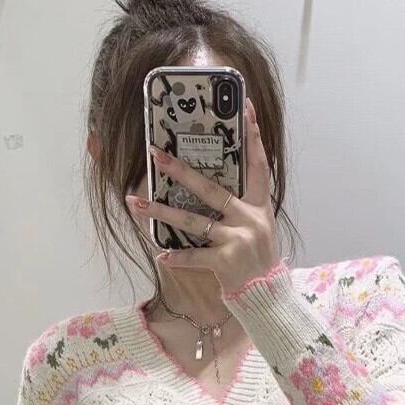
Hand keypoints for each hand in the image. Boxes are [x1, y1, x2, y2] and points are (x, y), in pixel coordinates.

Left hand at [126, 96, 280, 296]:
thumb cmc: (257, 261)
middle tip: (157, 154)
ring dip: (162, 212)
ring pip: (194, 221)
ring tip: (136, 203)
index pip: (258, 164)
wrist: (269, 298)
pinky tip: (161, 255)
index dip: (253, 136)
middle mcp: (250, 219)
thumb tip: (210, 186)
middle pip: (212, 189)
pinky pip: (195, 257)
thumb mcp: (259, 229)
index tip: (244, 106)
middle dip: (181, 171)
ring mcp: (238, 240)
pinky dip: (177, 257)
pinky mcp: (227, 262)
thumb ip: (241, 207)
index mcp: (260, 207)